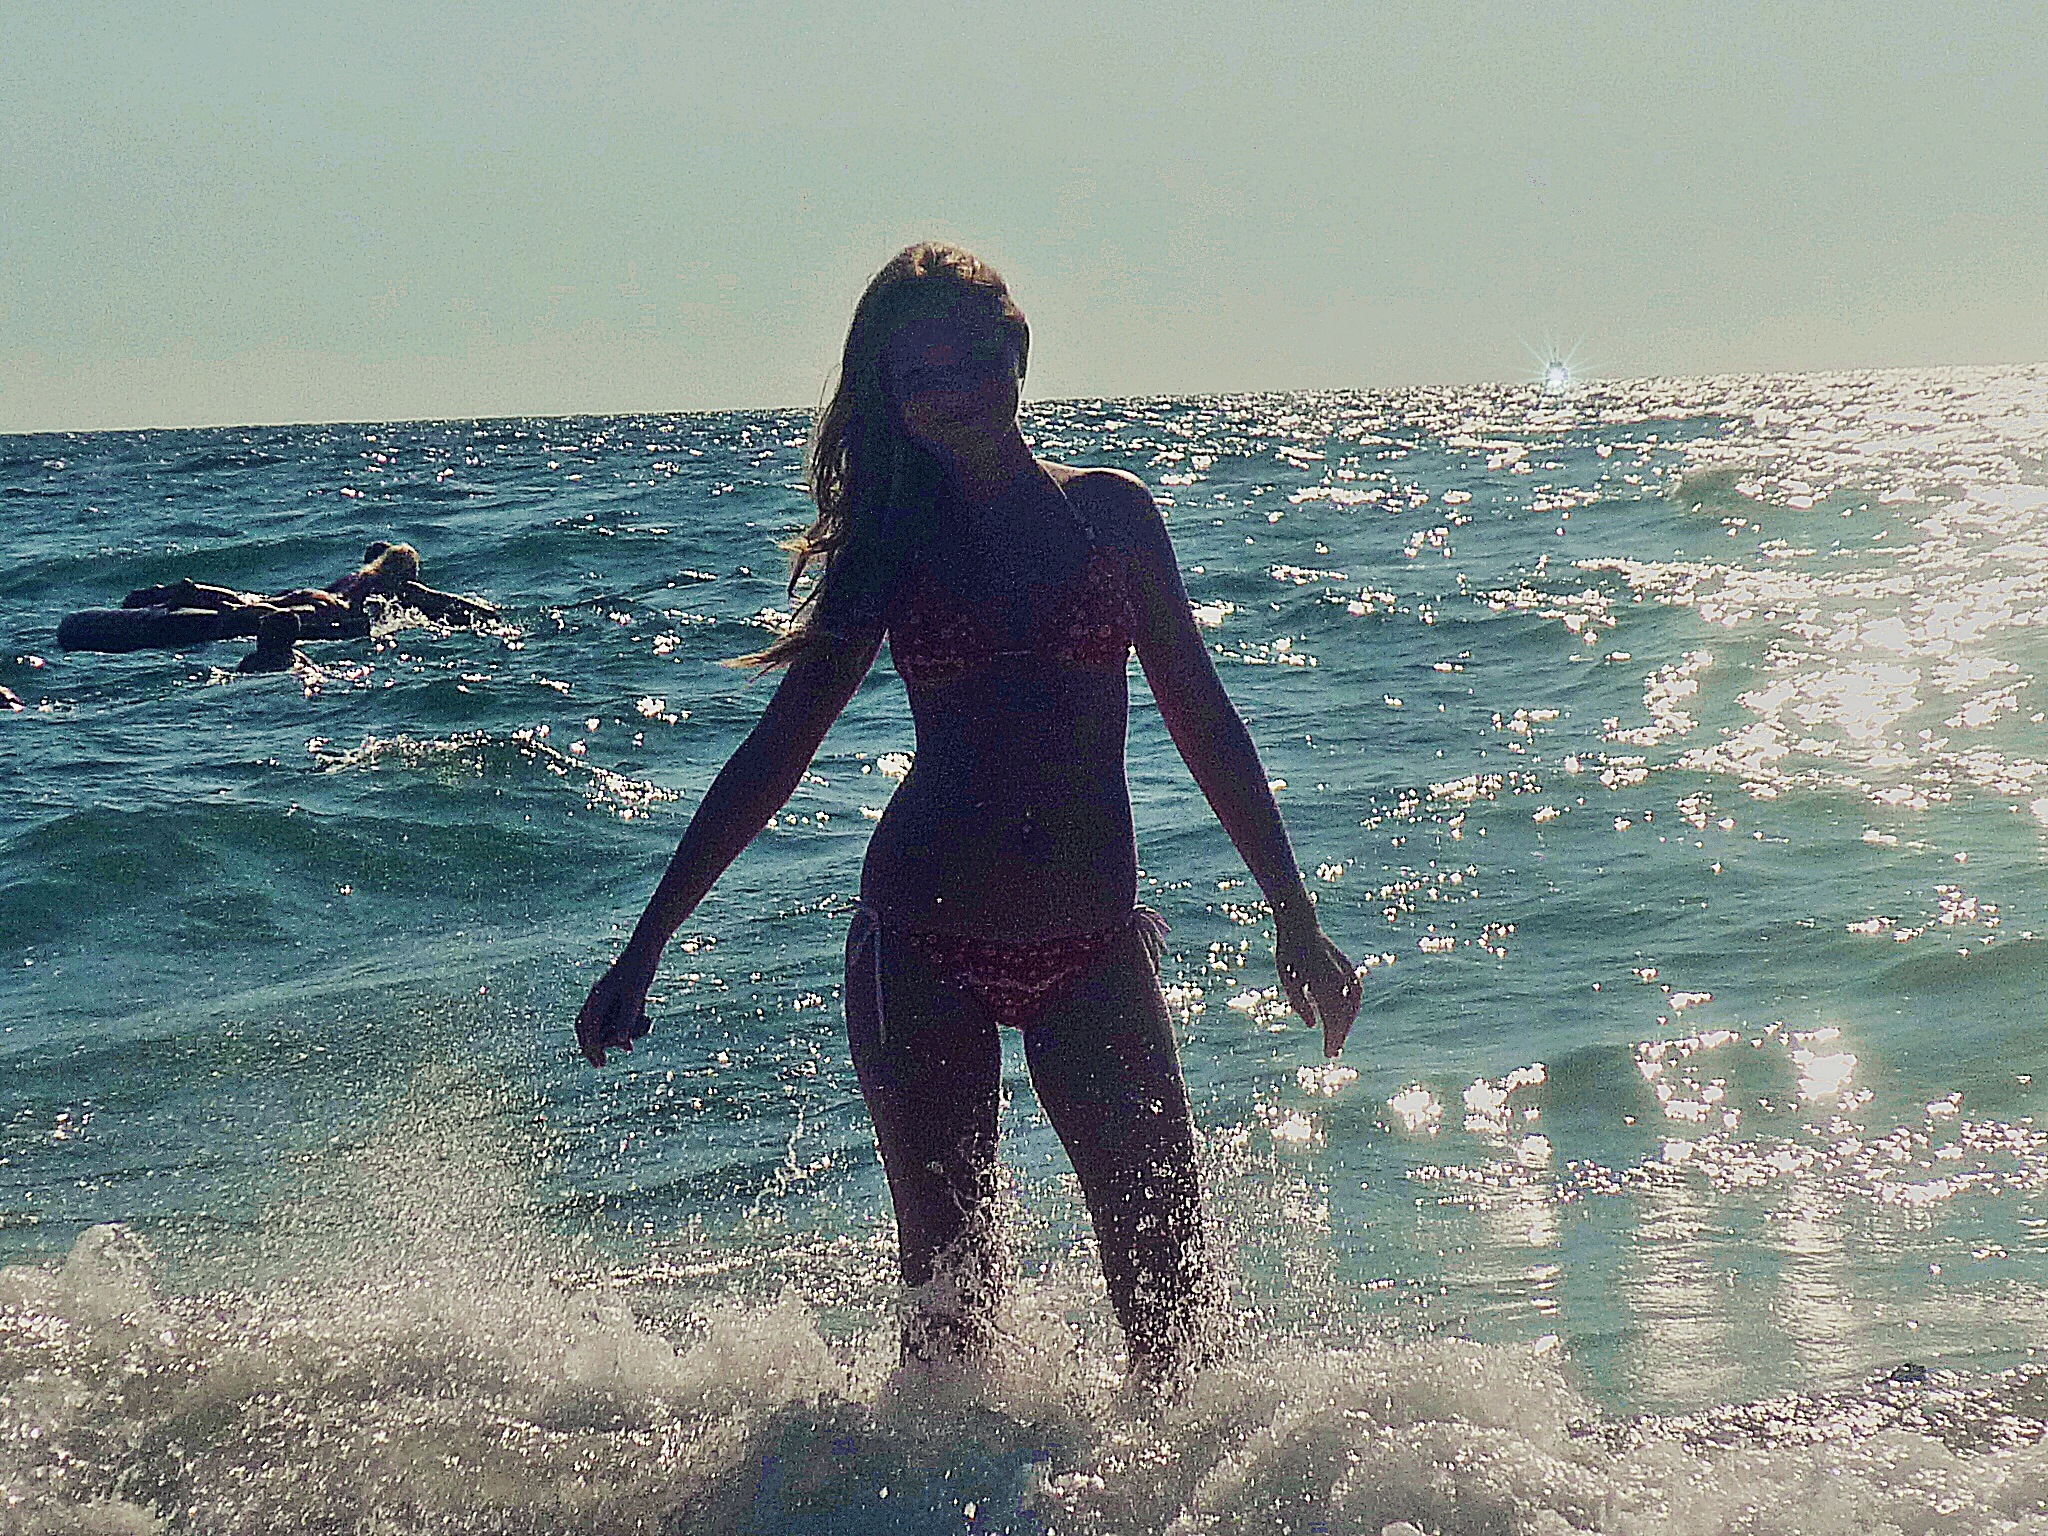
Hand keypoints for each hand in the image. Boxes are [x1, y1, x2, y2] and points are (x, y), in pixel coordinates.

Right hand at [575, 954, 655, 1066]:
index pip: (588, 1030)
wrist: (647, 948)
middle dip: (594, 1046)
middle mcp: (597, 998)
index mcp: (596, 998)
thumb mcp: (635, 997)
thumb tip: (622, 1043)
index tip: (600, 1064)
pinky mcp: (617, 994)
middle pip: (588, 1028)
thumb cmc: (639, 971)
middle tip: (601, 1064)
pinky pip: (612, 1016)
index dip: (592, 1049)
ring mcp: (606, 996)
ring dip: (612, 1036)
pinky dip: (621, 1025)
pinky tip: (634, 1030)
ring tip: (629, 1046)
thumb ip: (627, 1019)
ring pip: (602, 1023)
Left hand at [1275, 913, 1362, 1057]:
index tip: (1329, 1053)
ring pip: (1353, 1005)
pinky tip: (1348, 1015)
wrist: (1301, 926)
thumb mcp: (1288, 981)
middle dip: (1340, 1035)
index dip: (1332, 1039)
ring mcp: (1347, 973)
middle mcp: (1339, 981)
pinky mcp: (1348, 967)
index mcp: (1324, 986)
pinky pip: (1356, 992)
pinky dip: (1354, 1007)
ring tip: (1339, 1036)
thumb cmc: (1289, 955)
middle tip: (1333, 1051)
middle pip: (1345, 1016)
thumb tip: (1312, 1025)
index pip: (1333, 1020)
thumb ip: (1299, 1004)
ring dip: (1348, 1023)